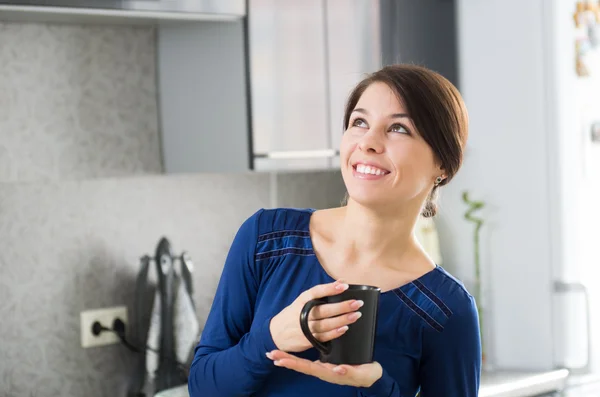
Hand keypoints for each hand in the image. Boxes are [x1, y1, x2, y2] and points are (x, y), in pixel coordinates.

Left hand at [266, 350, 382, 387]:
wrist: (371, 376)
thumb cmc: (364, 373)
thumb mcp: (358, 373)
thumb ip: (349, 371)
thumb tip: (337, 368)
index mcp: (328, 372)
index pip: (307, 368)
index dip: (293, 363)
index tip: (279, 360)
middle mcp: (323, 370)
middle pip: (301, 365)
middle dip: (285, 359)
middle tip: (271, 354)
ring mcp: (324, 368)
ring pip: (303, 364)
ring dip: (288, 359)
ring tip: (274, 354)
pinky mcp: (327, 363)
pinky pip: (310, 361)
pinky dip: (297, 359)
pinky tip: (286, 357)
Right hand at [269, 280, 363, 352]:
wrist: (276, 333)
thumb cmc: (294, 314)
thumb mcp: (303, 300)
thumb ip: (322, 293)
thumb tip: (342, 281)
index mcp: (302, 300)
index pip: (316, 292)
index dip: (330, 288)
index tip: (344, 285)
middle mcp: (302, 313)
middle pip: (324, 309)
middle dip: (342, 306)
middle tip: (357, 303)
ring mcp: (304, 327)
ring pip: (326, 324)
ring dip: (342, 319)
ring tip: (356, 315)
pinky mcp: (307, 340)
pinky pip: (323, 337)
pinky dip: (334, 333)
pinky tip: (345, 328)